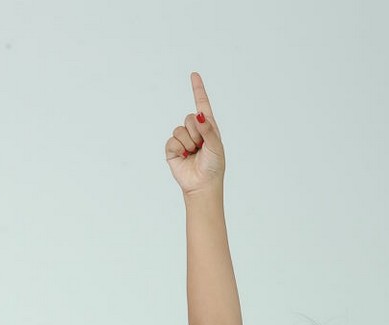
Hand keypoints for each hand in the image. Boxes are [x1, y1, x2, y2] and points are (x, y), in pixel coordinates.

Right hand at [165, 72, 224, 192]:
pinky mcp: (172, 149)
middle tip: (201, 147)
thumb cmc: (213, 167)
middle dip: (196, 133)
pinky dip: (179, 149)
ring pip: (180, 129)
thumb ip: (208, 129)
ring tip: (194, 154)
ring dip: (188, 143)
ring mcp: (183, 139)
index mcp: (208, 127)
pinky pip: (172, 140)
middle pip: (189, 117)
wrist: (202, 185)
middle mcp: (195, 131)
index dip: (198, 89)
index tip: (194, 74)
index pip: (202, 104)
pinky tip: (184, 157)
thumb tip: (198, 115)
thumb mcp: (216, 146)